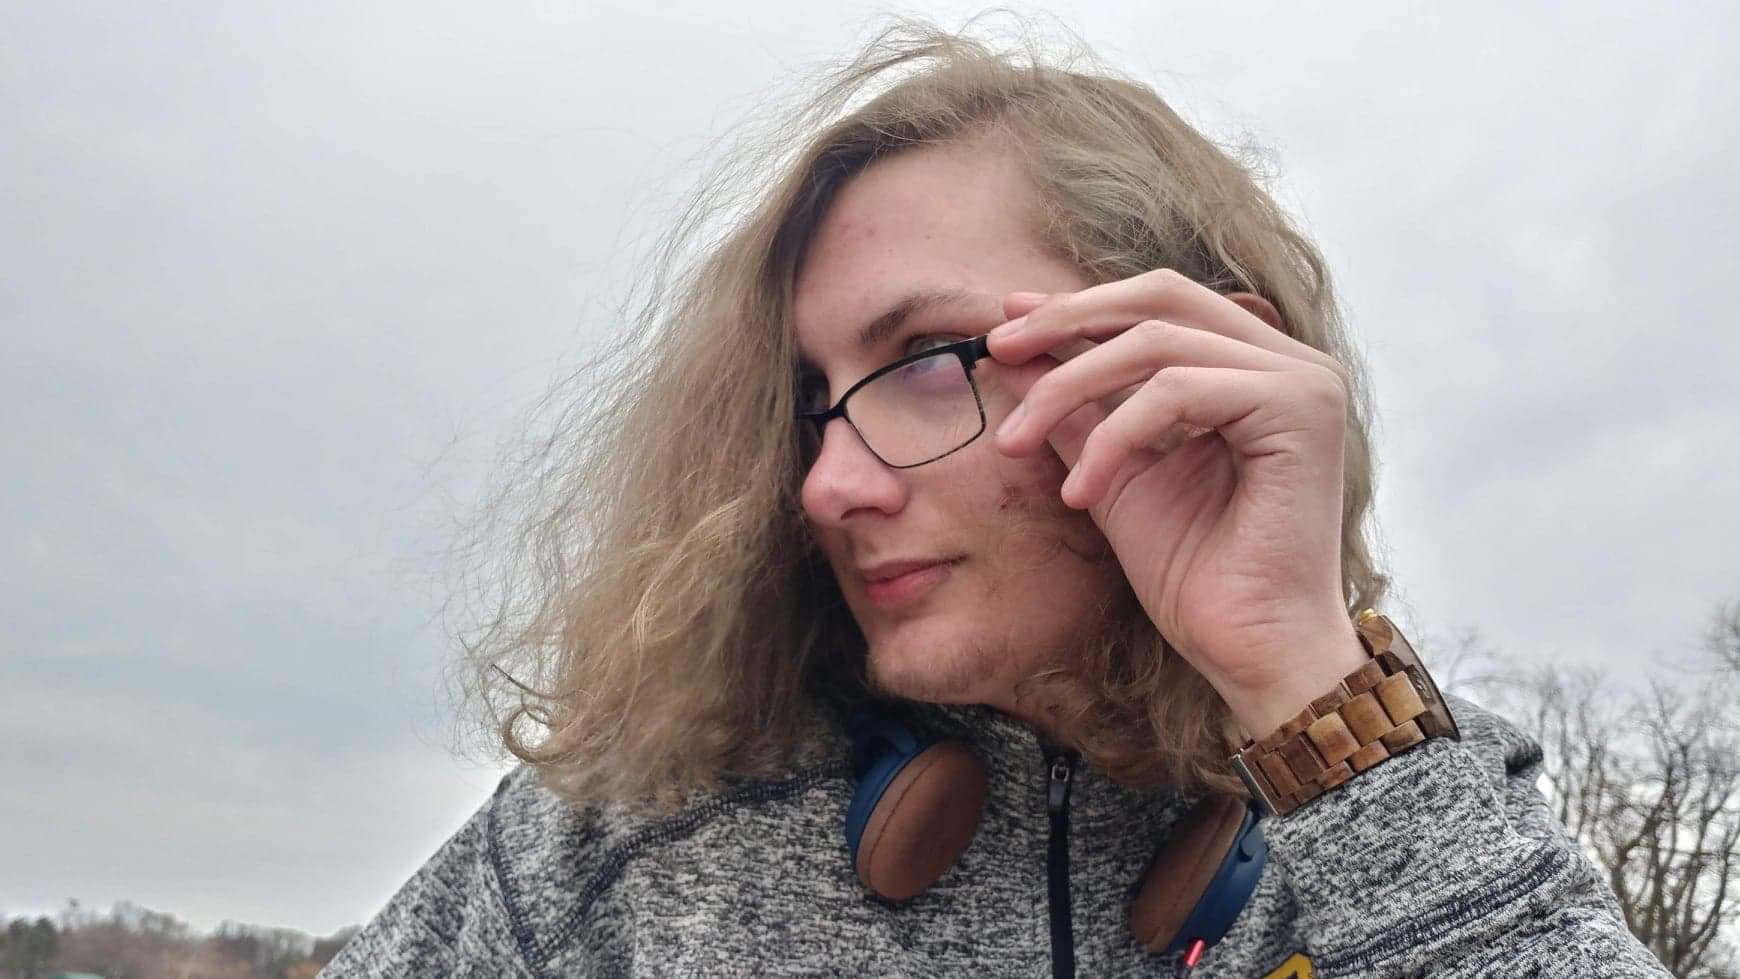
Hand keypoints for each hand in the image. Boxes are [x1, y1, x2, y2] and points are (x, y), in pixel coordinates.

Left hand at [988, 269, 1369, 736]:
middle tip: (995, 349)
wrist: (1252, 653)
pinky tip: (1080, 493)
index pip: (1160, 304)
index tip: (1005, 322)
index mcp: (1254, 369)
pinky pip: (1177, 392)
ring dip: (1069, 388)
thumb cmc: (1196, 576)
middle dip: (1067, 319)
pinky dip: (1114, 436)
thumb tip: (1014, 347)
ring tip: (1015, 441)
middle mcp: (1289, 362)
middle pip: (1161, 297)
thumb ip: (1077, 408)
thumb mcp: (1113, 472)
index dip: (1079, 306)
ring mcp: (1303, 381)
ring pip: (1157, 342)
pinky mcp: (1299, 410)